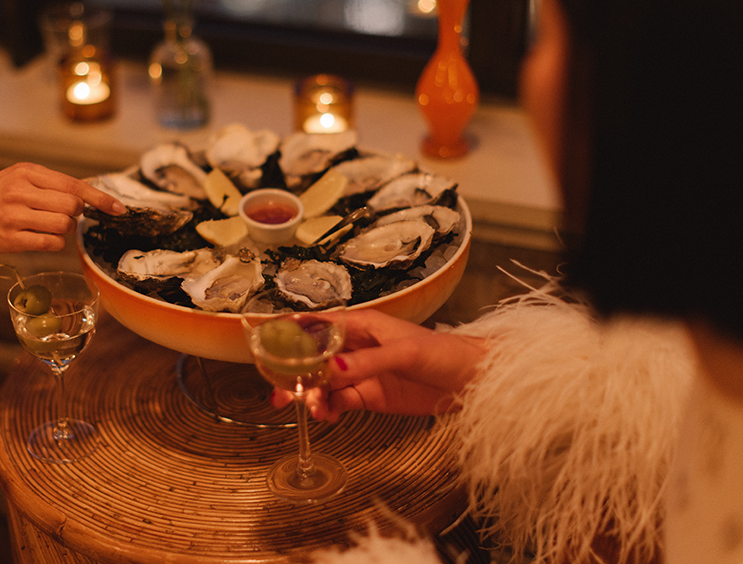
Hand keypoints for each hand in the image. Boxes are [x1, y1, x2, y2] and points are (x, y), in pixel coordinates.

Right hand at [0, 163, 124, 264]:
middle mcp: (21, 190)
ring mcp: (15, 215)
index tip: (118, 208)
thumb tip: (88, 190)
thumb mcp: (16, 179)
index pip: (73, 184)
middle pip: (73, 205)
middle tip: (60, 215)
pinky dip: (53, 243)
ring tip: (44, 225)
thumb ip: (49, 183)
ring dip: (63, 229)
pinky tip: (39, 238)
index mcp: (26, 172)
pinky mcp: (12, 238)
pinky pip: (51, 243)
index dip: (100, 198)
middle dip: (74, 214)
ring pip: (64, 225)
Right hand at [273, 309, 486, 421]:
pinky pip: (339, 402)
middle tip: (281, 391)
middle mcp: (356, 348)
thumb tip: (331, 369)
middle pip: (315, 358)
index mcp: (363, 326)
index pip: (319, 326)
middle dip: (295, 373)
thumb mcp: (406, 354)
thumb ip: (368, 362)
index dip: (292, 334)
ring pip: (324, 383)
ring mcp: (362, 373)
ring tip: (309, 409)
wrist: (474, 382)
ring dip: (310, 395)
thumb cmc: (445, 353)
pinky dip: (328, 409)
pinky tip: (325, 416)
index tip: (268, 345)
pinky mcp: (370, 396)